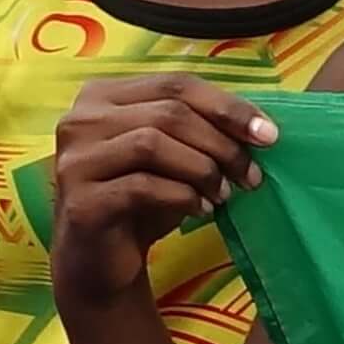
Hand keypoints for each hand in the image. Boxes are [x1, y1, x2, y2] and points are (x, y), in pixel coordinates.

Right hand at [49, 77, 273, 306]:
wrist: (102, 259)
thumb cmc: (143, 199)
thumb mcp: (175, 155)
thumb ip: (202, 128)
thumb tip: (262, 127)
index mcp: (103, 95)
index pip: (175, 85)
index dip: (228, 107)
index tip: (269, 136)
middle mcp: (80, 120)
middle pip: (169, 113)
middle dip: (222, 144)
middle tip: (251, 175)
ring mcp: (75, 159)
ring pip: (152, 143)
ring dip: (203, 169)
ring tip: (224, 194)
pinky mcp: (79, 200)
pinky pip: (141, 185)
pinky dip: (182, 196)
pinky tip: (199, 210)